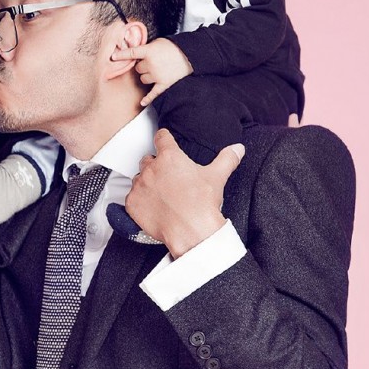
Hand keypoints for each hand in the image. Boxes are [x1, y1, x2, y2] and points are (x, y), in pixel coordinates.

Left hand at [112, 38, 191, 104]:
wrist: (190, 55)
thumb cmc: (175, 47)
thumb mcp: (158, 42)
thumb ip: (147, 48)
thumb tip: (138, 53)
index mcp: (149, 52)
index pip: (131, 53)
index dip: (121, 55)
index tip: (113, 57)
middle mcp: (151, 65)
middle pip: (137, 69)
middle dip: (142, 66)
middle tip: (151, 62)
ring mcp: (157, 76)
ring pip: (143, 79)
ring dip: (147, 76)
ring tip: (157, 71)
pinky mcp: (163, 84)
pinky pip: (153, 93)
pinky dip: (147, 98)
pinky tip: (143, 102)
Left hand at [125, 130, 244, 257]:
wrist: (190, 231)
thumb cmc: (202, 204)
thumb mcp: (217, 177)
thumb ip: (227, 159)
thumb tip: (238, 149)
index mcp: (170, 157)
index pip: (161, 137)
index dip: (164, 139)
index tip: (164, 141)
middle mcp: (151, 168)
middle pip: (147, 160)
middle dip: (156, 166)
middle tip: (168, 179)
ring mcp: (139, 186)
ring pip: (138, 179)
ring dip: (146, 184)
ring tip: (160, 195)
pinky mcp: (132, 203)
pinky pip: (131, 198)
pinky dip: (139, 202)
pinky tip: (153, 207)